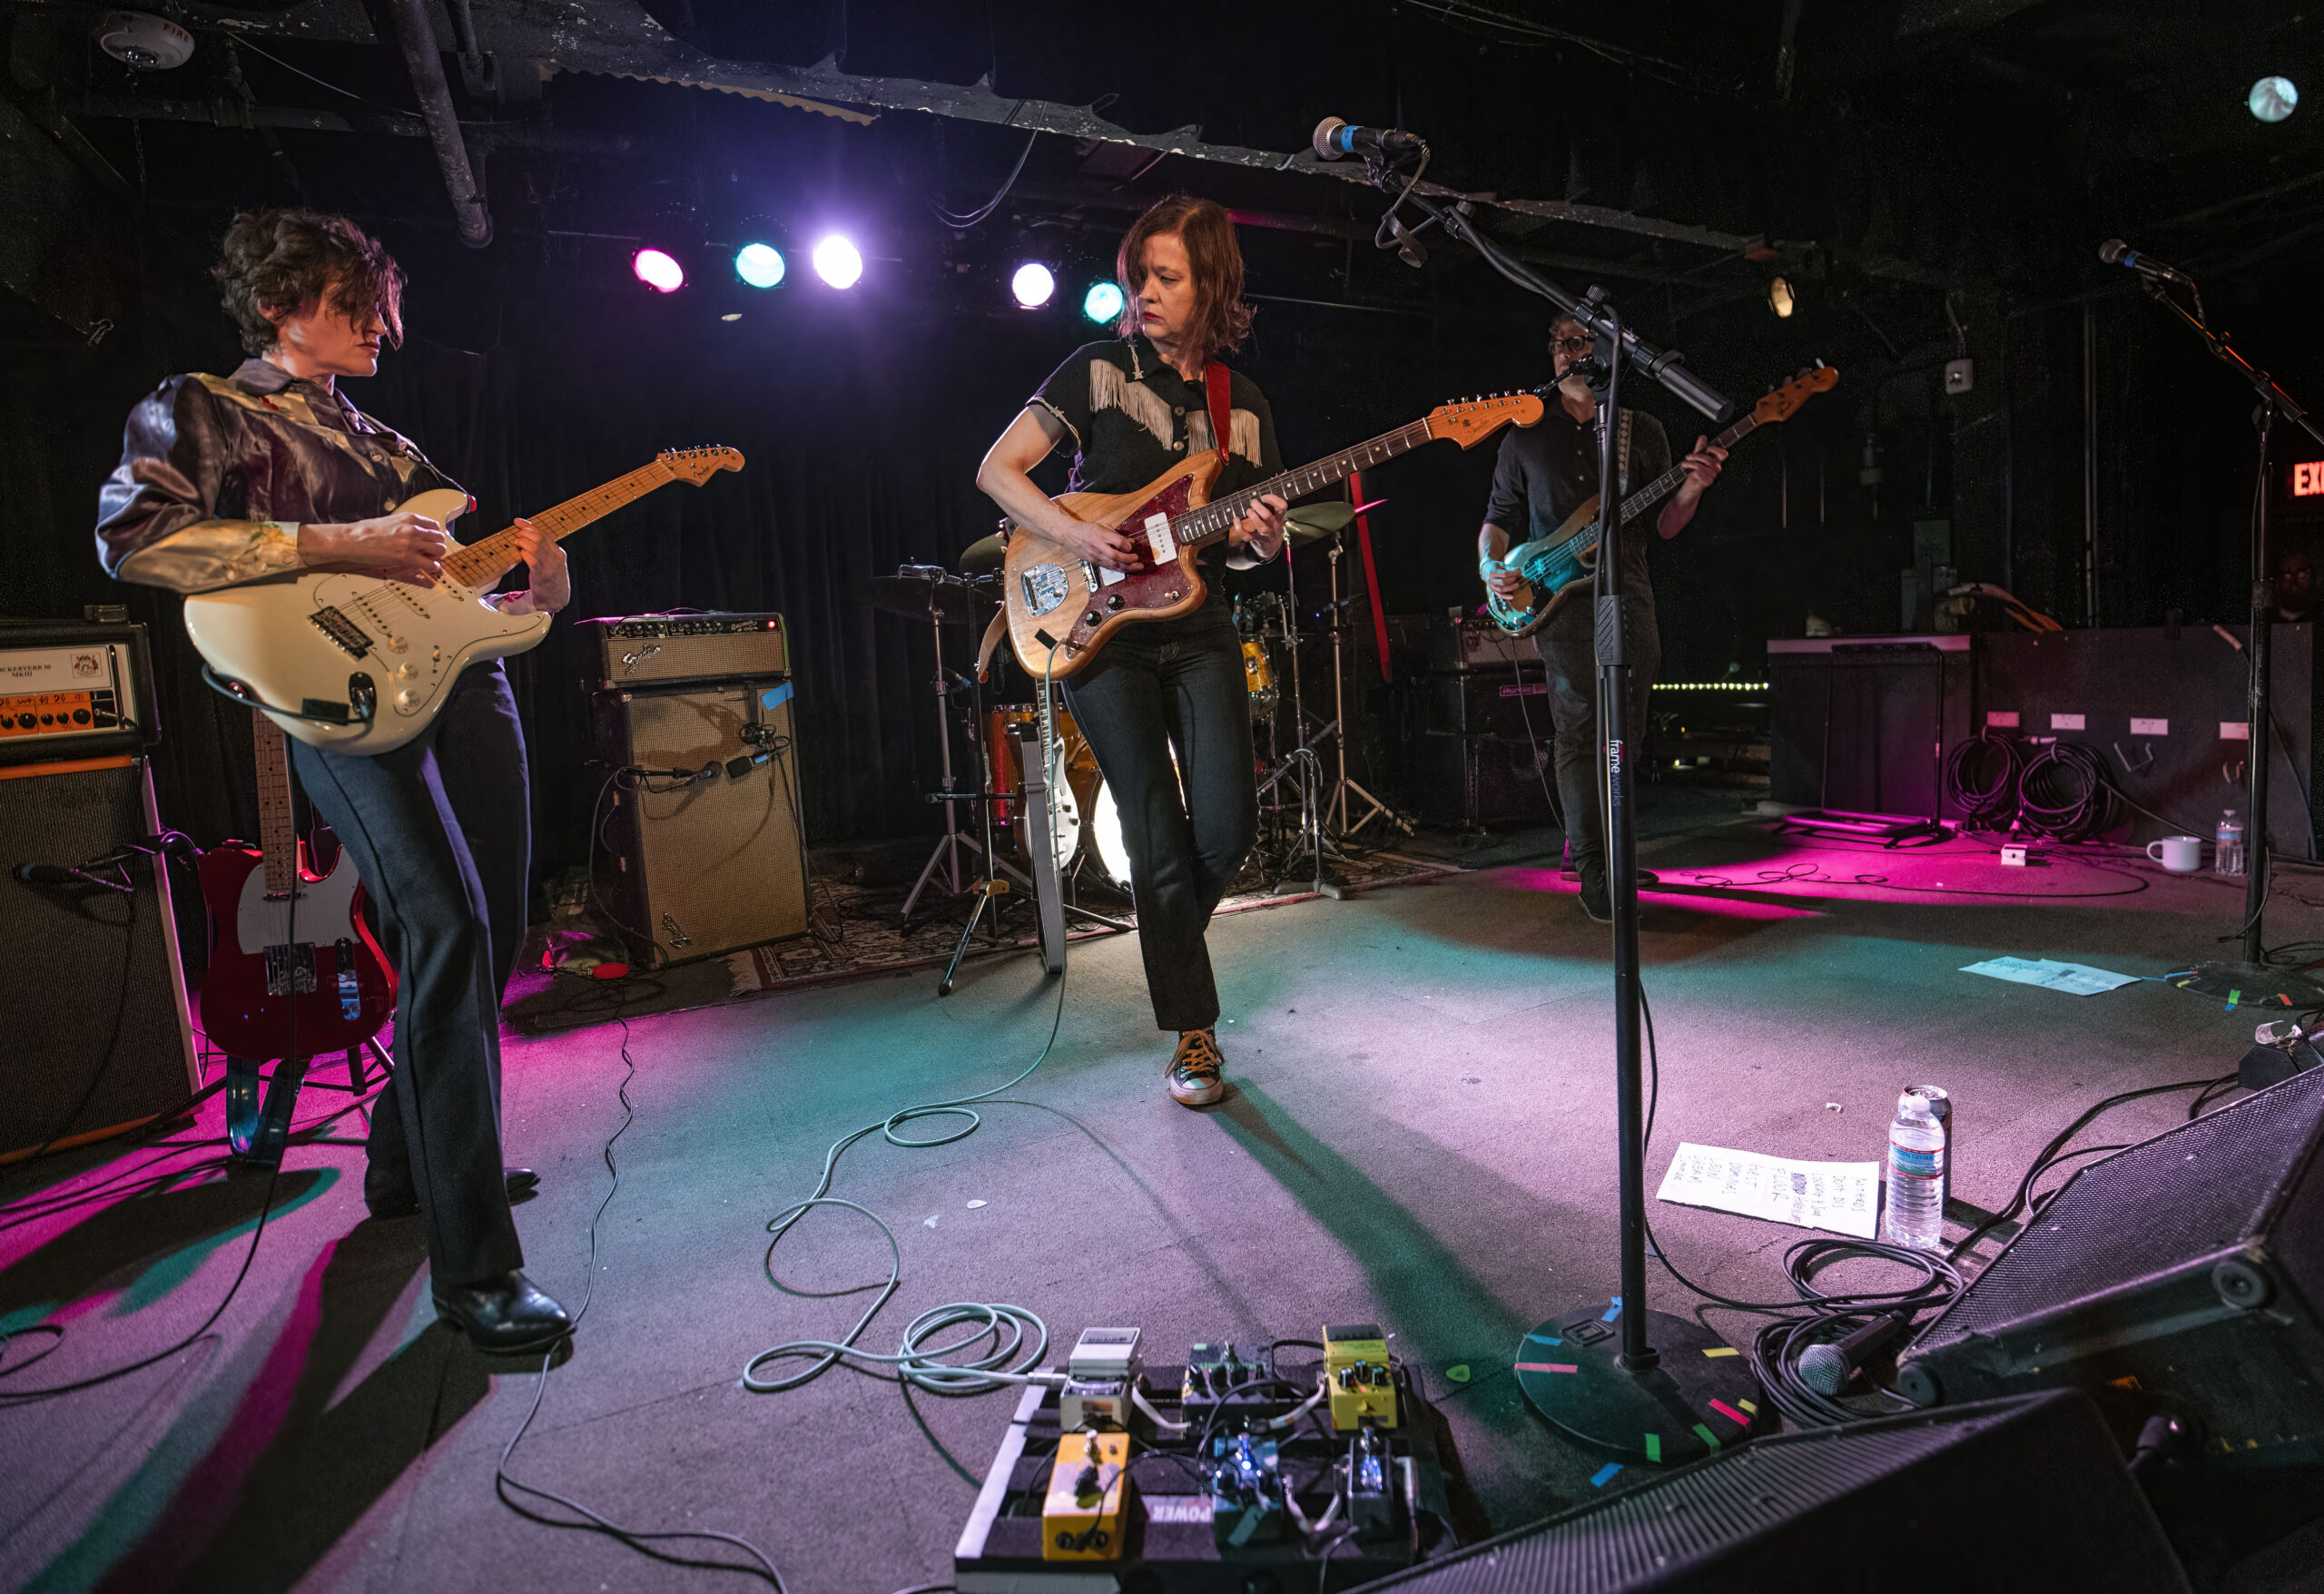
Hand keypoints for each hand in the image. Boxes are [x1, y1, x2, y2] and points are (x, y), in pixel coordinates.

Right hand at [301, 510, 447, 584]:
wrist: (352, 540)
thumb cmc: (366, 531)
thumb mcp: (390, 521)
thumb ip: (406, 525)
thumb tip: (417, 533)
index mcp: (409, 518)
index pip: (434, 525)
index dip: (433, 535)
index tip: (429, 540)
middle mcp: (413, 529)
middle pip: (439, 538)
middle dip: (436, 545)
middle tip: (430, 552)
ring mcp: (411, 543)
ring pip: (439, 550)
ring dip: (436, 556)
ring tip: (428, 560)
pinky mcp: (407, 557)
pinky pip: (430, 564)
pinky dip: (432, 567)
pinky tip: (427, 568)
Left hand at [512, 517, 568, 612]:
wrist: (556, 599)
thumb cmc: (551, 580)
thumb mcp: (551, 563)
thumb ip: (543, 551)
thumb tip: (527, 537)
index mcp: (558, 552)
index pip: (543, 534)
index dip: (529, 526)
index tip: (518, 522)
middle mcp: (556, 557)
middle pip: (539, 538)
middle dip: (525, 533)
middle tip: (517, 535)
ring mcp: (550, 566)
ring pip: (535, 547)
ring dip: (523, 542)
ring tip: (517, 543)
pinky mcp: (542, 575)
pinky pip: (532, 560)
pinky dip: (524, 554)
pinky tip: (521, 554)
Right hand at [1053, 512, 1140, 572]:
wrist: (1070, 534)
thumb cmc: (1087, 529)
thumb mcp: (1103, 527)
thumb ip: (1117, 534)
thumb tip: (1130, 541)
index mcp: (1101, 534)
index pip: (1119, 542)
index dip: (1128, 545)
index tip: (1130, 546)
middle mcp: (1098, 546)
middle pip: (1117, 556)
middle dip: (1130, 560)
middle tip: (1137, 559)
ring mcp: (1095, 556)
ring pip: (1113, 565)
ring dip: (1127, 568)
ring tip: (1137, 567)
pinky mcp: (1094, 561)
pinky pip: (1108, 567)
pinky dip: (1119, 569)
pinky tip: (1125, 569)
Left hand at [1229, 493, 1290, 558]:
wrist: (1272, 545)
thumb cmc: (1272, 525)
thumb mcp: (1276, 515)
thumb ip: (1271, 506)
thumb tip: (1259, 498)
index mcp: (1279, 516)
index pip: (1282, 506)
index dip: (1272, 499)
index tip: (1263, 497)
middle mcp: (1274, 525)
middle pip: (1267, 515)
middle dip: (1257, 507)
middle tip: (1253, 502)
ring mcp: (1265, 534)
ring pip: (1261, 527)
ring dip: (1252, 516)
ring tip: (1249, 511)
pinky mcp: (1256, 539)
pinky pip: (1246, 536)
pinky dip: (1239, 528)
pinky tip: (1236, 519)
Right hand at [1485, 565, 1522, 598]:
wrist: (1485, 570)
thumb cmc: (1495, 566)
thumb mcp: (1501, 564)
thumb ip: (1508, 568)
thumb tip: (1518, 571)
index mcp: (1492, 572)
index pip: (1505, 574)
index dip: (1513, 573)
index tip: (1519, 572)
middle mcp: (1491, 580)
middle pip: (1503, 582)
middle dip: (1512, 580)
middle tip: (1518, 578)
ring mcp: (1491, 586)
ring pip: (1501, 589)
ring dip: (1511, 588)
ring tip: (1517, 585)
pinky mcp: (1493, 590)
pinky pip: (1500, 595)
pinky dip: (1506, 596)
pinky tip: (1512, 597)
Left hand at [1674, 435, 1727, 499]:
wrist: (1689, 488)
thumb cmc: (1694, 473)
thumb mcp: (1696, 458)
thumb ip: (1700, 448)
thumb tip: (1703, 437)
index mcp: (1715, 462)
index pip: (1724, 454)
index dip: (1717, 450)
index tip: (1707, 448)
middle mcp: (1715, 469)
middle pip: (1710, 460)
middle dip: (1697, 456)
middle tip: (1688, 456)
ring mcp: (1711, 477)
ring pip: (1705, 467)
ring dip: (1693, 464)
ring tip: (1685, 464)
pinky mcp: (1706, 484)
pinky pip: (1703, 477)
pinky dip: (1695, 473)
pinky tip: (1690, 473)